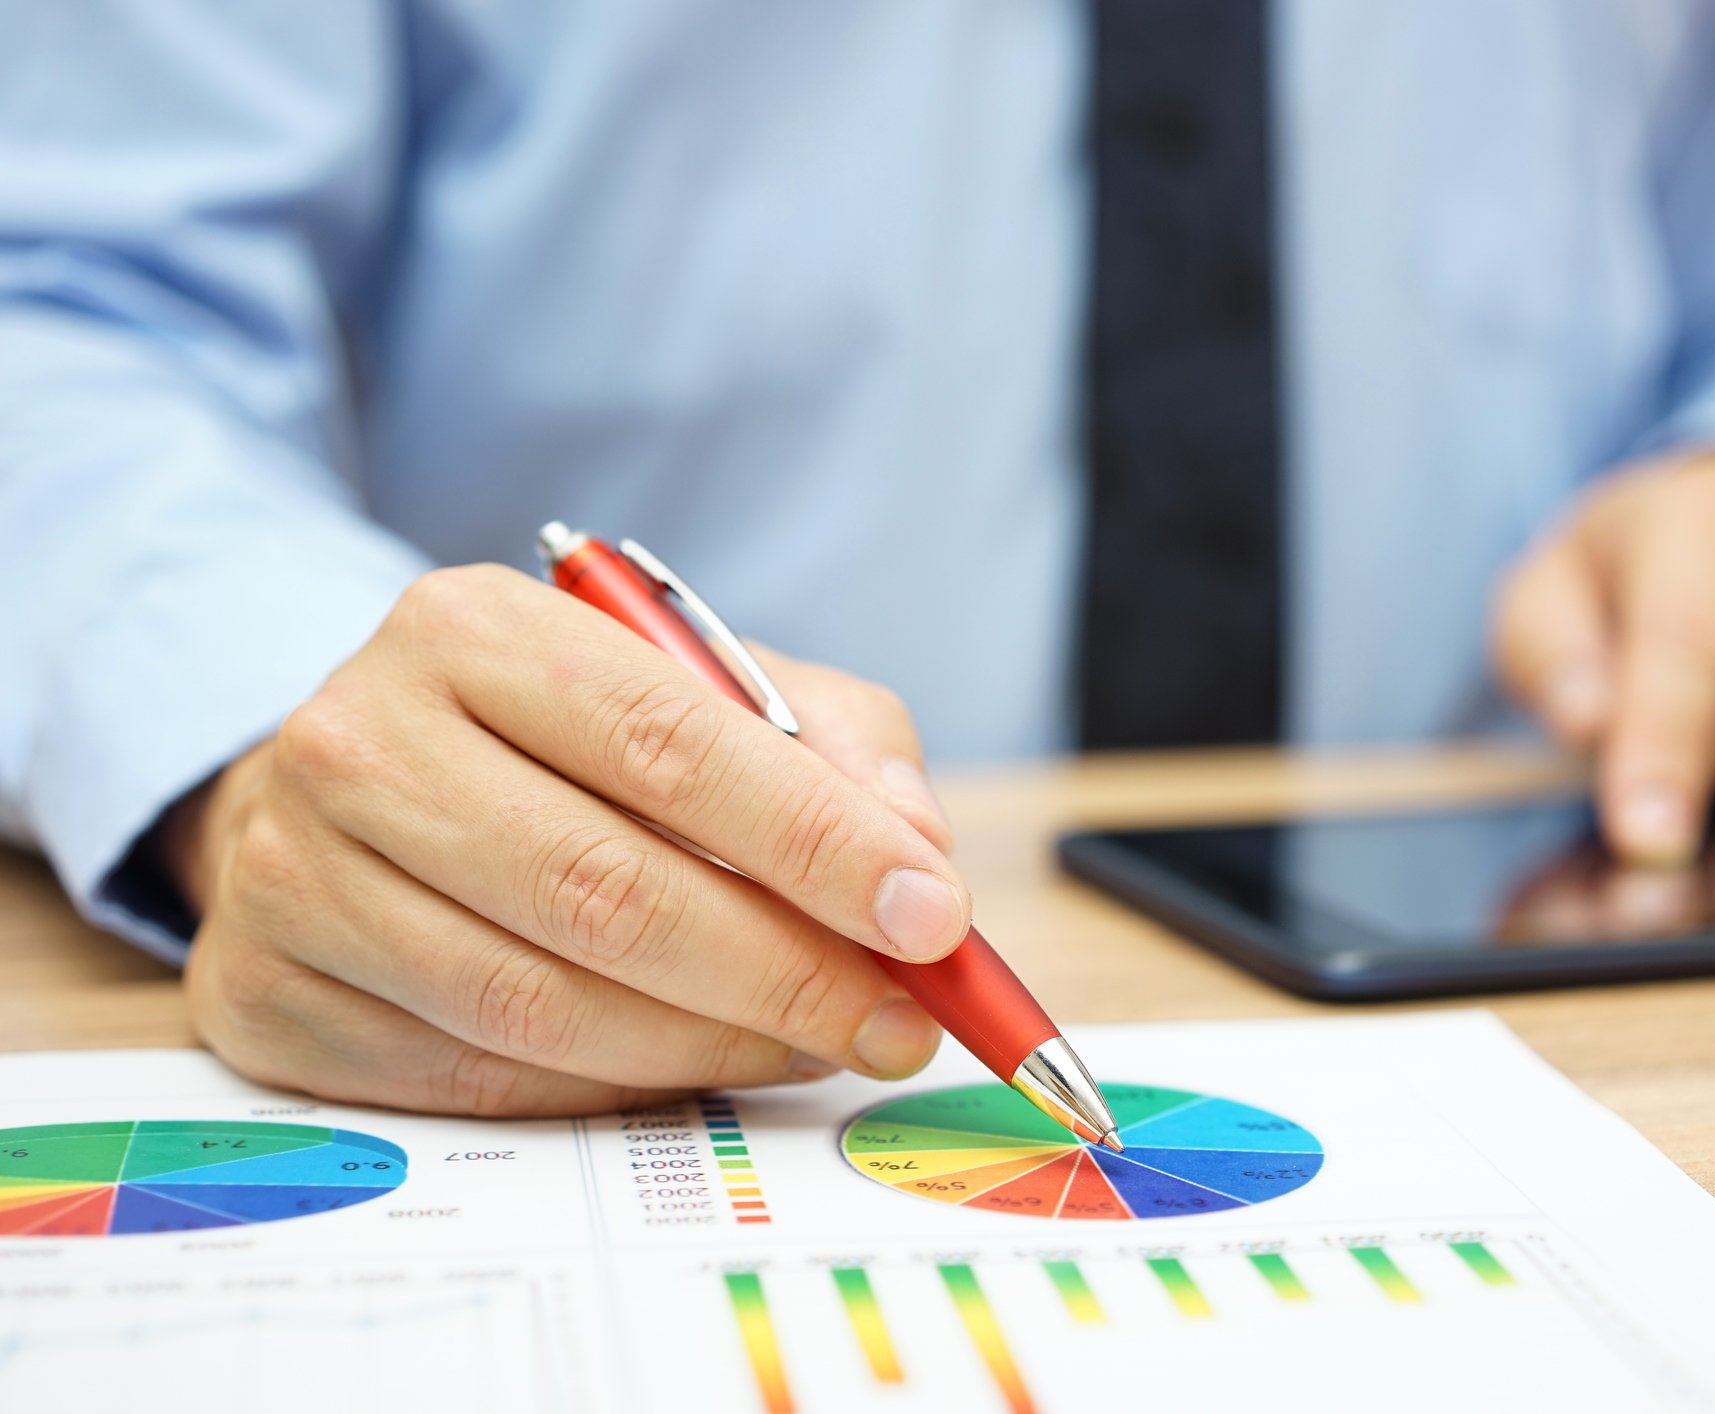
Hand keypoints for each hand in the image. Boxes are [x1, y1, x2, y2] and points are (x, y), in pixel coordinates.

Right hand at [161, 565, 964, 1114]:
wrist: (346, 785)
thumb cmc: (556, 739)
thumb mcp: (700, 688)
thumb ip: (830, 746)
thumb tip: (920, 858)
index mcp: (471, 628)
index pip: (668, 741)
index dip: (813, 841)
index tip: (930, 917)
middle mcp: (360, 739)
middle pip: (604, 889)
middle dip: (783, 971)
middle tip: (894, 1022)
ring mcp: (294, 874)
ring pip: (540, 1003)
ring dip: (710, 1045)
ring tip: (813, 1043)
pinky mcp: (268, 994)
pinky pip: (474, 1079)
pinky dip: (609, 1089)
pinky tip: (693, 1065)